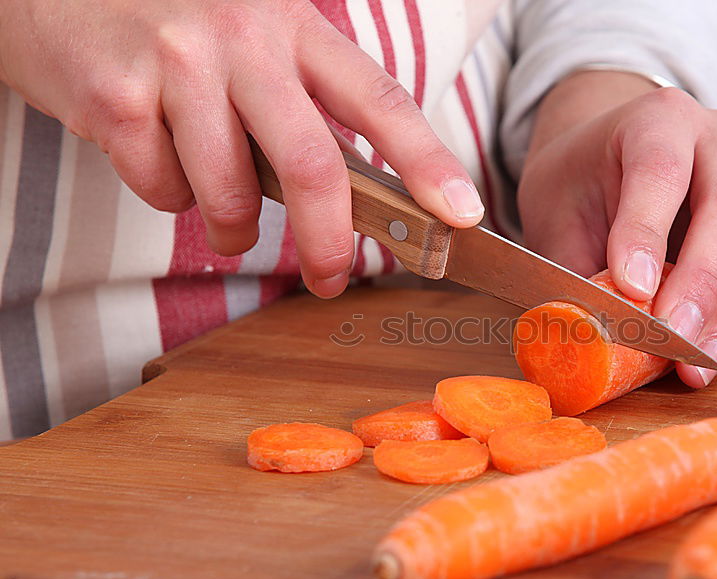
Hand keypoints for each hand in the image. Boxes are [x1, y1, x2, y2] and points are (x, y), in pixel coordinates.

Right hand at [0, 0, 483, 296]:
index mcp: (296, 27)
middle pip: (313, 165)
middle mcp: (243, 37)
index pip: (380, 101)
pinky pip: (163, 190)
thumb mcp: (256, 41)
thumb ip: (303, 106)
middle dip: (330, 241)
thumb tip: (354, 204)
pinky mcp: (116, 96)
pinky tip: (155, 153)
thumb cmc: (176, 24)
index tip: (464, 214)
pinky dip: (168, 196)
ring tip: (221, 206)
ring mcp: (178, 63)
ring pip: (231, 193)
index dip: (428, 163)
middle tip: (333, 277)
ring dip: (232, 226)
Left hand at [519, 72, 716, 387]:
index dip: (647, 231)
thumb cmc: (583, 184)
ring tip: (696, 361)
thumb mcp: (557, 213)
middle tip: (673, 335)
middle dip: (702, 281)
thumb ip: (575, 266)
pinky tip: (714, 349)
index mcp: (659, 118)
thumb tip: (592, 331)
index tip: (632, 287)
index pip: (660, 170)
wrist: (612, 161)